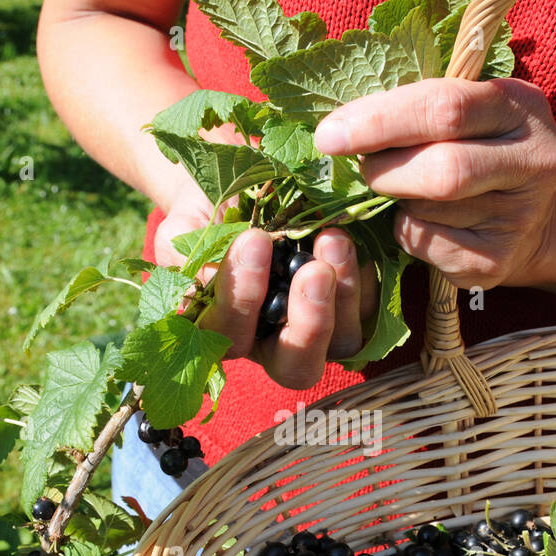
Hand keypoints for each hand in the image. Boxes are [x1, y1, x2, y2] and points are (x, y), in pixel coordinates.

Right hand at [196, 226, 377, 390]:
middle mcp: (274, 343)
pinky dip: (364, 276)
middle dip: (309, 325)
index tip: (253, 241)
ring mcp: (319, 331)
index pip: (231, 338)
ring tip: (333, 238)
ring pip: (343, 342)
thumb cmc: (210, 214)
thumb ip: (184, 254)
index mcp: (227, 332)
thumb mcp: (185, 226)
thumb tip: (208, 273)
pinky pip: (371, 310)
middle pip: (297, 368)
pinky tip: (347, 237)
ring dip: (344, 294)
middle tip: (315, 273)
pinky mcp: (355, 309)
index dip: (241, 299)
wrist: (246, 188)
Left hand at [314, 77, 555, 289]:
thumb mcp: (466, 113)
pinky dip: (406, 229)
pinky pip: (424, 243)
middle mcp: (534, 162)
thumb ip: (419, 109)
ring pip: (427, 209)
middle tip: (362, 168)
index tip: (330, 135)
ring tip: (406, 189)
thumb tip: (339, 130)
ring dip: (397, 199)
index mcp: (521, 107)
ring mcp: (520, 217)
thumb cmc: (479, 149)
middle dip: (386, 169)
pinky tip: (421, 218)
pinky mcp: (495, 261)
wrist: (534, 219)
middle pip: (443, 170)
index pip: (445, 108)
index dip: (381, 121)